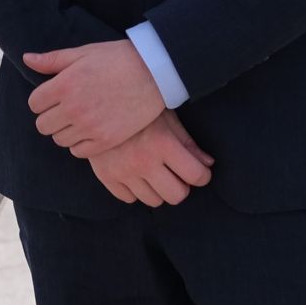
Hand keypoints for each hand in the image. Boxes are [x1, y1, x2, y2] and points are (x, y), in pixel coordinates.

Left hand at [23, 40, 164, 155]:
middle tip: (66, 108)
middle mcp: (73, 108)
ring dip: (65, 130)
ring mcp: (89, 126)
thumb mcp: (83, 53)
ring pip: (59, 140)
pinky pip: (78, 151)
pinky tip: (90, 129)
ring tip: (81, 118)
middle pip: (43, 125)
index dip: (43, 100)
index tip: (55, 96)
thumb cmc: (117, 58)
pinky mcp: (105, 140)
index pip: (34, 104)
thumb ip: (52, 59)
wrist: (154, 72)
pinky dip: (80, 143)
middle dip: (51, 117)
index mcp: (64, 84)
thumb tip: (27, 58)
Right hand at [88, 111, 214, 207]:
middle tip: (178, 175)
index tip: (200, 173)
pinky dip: (136, 190)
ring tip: (156, 173)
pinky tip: (137, 174)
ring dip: (159, 190)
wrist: (98, 103)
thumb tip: (207, 164)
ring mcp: (123, 172)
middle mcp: (144, 161)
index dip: (203, 176)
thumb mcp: (167, 118)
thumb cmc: (139, 107)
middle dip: (182, 187)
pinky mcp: (106, 177)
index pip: (195, 175)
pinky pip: (129, 199)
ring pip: (153, 201)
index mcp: (163, 143)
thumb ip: (188, 143)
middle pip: (176, 195)